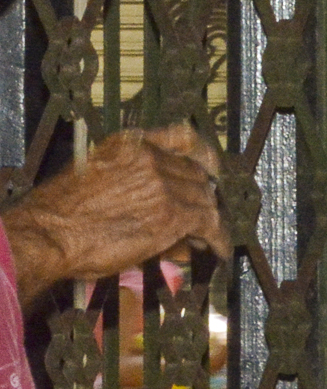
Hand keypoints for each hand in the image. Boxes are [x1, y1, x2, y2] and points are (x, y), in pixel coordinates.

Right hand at [8, 125, 226, 305]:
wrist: (48, 233)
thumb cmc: (61, 213)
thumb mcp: (97, 180)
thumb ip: (136, 187)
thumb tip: (161, 204)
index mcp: (129, 144)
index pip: (183, 137)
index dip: (204, 155)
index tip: (212, 167)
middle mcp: (150, 159)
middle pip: (196, 175)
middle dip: (199, 196)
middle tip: (199, 217)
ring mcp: (163, 185)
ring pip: (204, 200)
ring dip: (206, 220)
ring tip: (204, 238)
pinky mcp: (172, 215)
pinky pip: (209, 225)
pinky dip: (217, 239)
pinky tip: (216, 250)